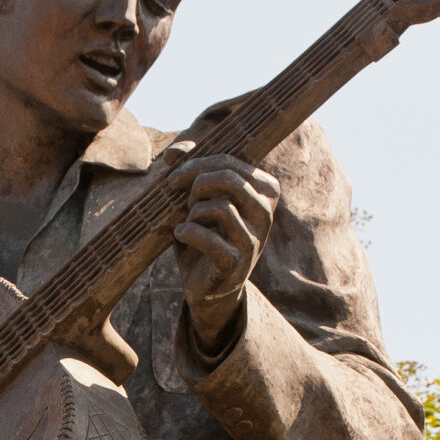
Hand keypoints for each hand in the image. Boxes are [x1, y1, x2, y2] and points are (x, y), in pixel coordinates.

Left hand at [164, 144, 278, 356]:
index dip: (196, 164)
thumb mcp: (197, 200)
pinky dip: (188, 233)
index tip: (174, 178)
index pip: (231, 162)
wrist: (206, 287)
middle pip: (230, 179)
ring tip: (186, 221)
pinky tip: (180, 234)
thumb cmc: (202, 235)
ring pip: (222, 208)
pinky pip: (210, 239)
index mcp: (264, 191)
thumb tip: (173, 153)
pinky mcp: (237, 264)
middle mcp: (266, 214)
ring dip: (193, 212)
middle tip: (179, 198)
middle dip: (196, 184)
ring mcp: (254, 240)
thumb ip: (188, 170)